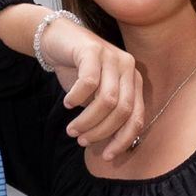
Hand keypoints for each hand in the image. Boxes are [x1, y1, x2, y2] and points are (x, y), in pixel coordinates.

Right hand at [43, 16, 146, 159]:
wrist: (59, 39)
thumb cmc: (79, 72)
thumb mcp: (96, 97)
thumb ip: (106, 117)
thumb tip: (109, 148)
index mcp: (134, 81)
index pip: (136, 117)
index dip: (123, 140)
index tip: (107, 155)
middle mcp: (128, 67)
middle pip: (122, 110)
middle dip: (101, 131)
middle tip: (81, 140)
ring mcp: (112, 56)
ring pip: (107, 100)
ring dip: (87, 120)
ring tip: (72, 129)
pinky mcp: (93, 50)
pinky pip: (89, 82)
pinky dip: (77, 97)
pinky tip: (68, 103)